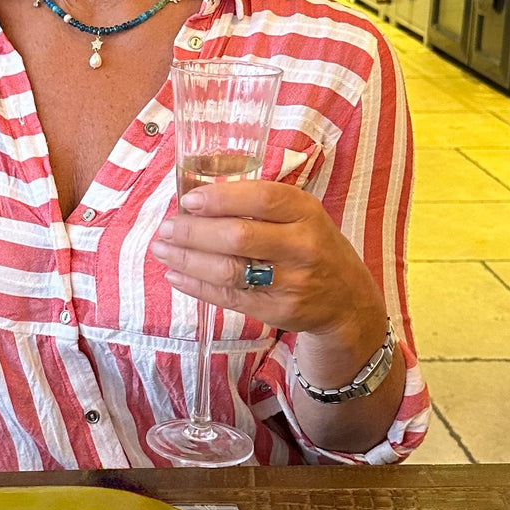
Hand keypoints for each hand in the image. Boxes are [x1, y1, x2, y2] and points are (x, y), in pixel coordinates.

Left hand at [149, 179, 386, 343]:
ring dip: (188, 260)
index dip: (221, 198)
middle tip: (165, 227)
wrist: (346, 298)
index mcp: (305, 211)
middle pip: (239, 237)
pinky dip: (197, 286)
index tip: (189, 200)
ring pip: (230, 271)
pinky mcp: (278, 311)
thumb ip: (258, 204)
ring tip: (162, 250)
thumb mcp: (299, 213)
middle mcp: (302, 246)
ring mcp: (292, 282)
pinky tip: (175, 274)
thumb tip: (196, 199)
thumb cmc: (310, 243)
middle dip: (194, 232)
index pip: (262, 198)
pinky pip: (229, 298)